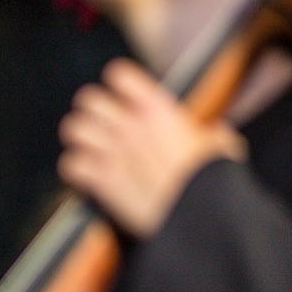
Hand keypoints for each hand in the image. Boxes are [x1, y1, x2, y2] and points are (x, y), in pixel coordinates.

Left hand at [57, 59, 246, 236]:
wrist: (197, 216)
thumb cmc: (211, 182)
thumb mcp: (221, 148)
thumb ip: (211, 135)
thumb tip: (217, 135)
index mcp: (157, 108)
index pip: (120, 75)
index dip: (119, 85)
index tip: (124, 96)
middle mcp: (129, 124)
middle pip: (88, 99)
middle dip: (93, 111)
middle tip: (102, 124)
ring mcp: (111, 151)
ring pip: (73, 128)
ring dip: (81, 138)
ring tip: (91, 147)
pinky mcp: (100, 180)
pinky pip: (70, 165)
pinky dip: (75, 169)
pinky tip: (88, 175)